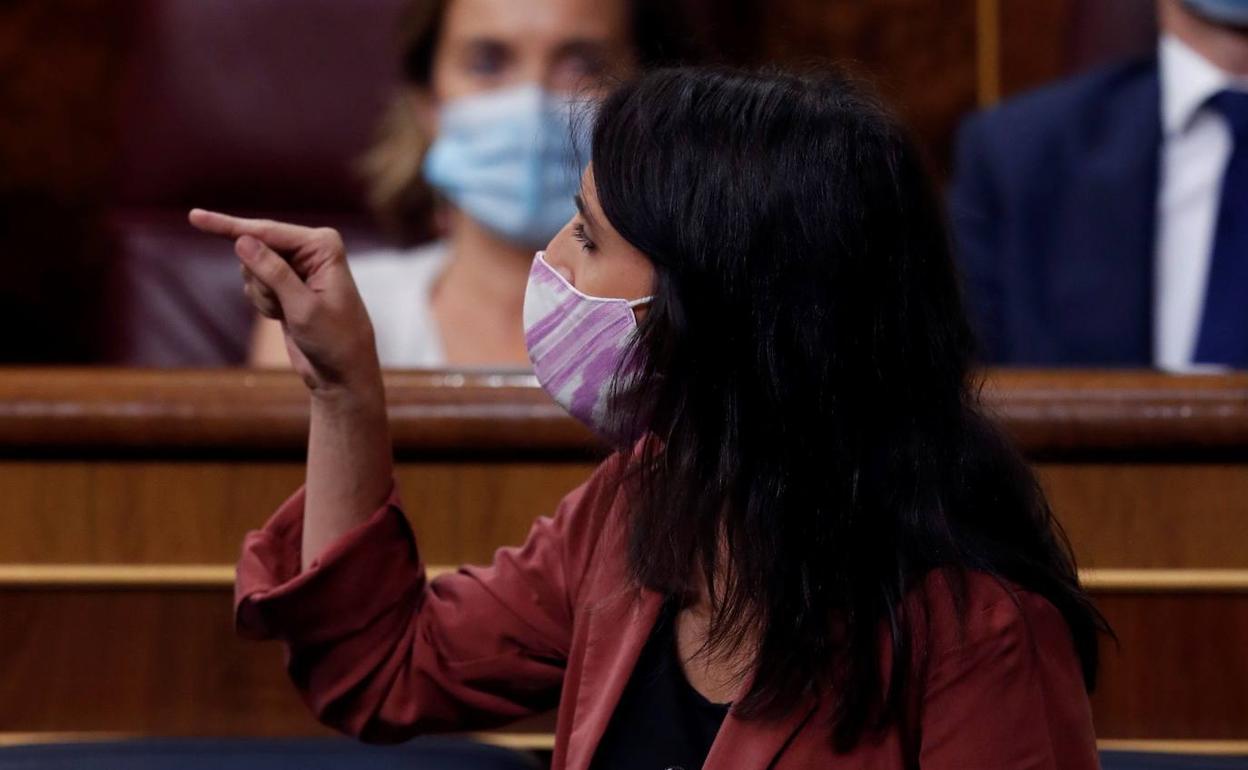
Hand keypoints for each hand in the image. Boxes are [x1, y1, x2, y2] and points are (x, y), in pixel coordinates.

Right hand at [188, 209, 380, 397]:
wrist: (342, 370)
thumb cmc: (334, 340)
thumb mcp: (302, 307)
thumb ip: (273, 272)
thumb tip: (242, 240)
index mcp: (322, 245)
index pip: (267, 231)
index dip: (229, 226)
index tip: (195, 216)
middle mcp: (311, 248)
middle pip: (255, 248)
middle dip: (259, 281)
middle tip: (281, 307)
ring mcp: (297, 264)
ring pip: (251, 268)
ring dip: (261, 296)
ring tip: (287, 314)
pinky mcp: (286, 281)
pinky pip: (255, 284)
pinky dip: (262, 303)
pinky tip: (283, 317)